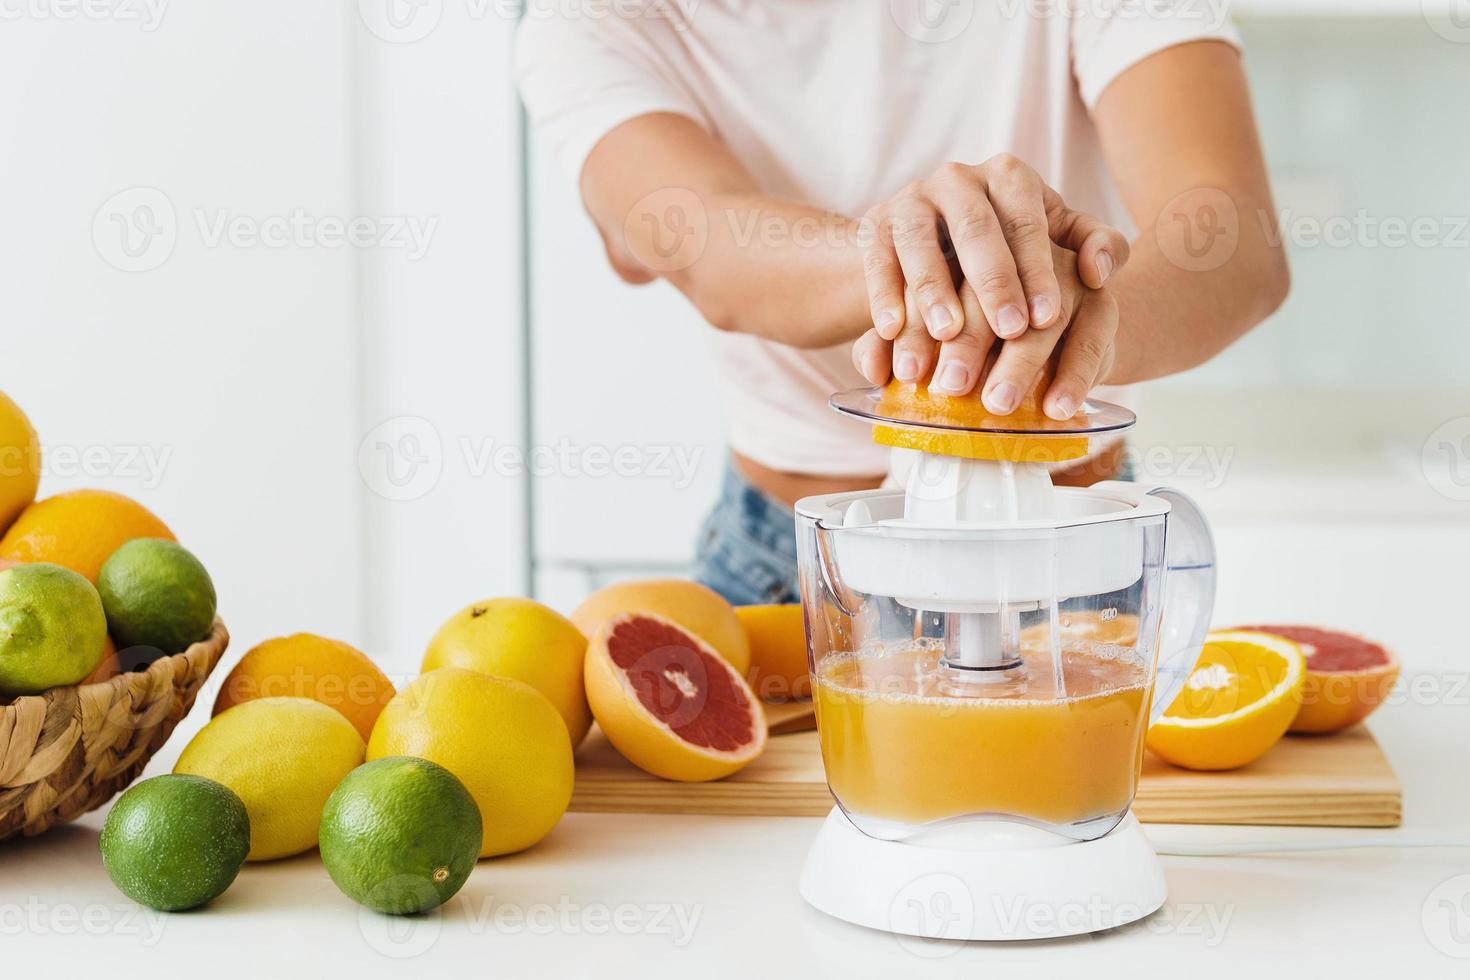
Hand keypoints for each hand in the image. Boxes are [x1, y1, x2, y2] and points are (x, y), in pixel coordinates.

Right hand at [855, 154, 1127, 413]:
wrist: (936, 242)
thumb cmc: (1012, 247)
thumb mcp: (1059, 240)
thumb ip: (1098, 246)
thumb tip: (1098, 270)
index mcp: (1008, 175)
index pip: (1026, 220)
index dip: (1038, 270)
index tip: (1047, 320)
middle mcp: (957, 178)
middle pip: (974, 228)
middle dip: (992, 282)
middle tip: (1008, 332)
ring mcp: (911, 199)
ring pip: (918, 241)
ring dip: (932, 290)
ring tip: (945, 336)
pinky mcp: (874, 224)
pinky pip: (876, 258)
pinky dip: (882, 293)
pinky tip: (891, 332)